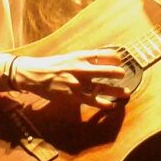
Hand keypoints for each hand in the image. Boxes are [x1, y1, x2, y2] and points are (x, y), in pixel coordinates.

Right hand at [10, 50, 127, 109]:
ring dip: (117, 91)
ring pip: (103, 87)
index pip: (104, 54)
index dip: (115, 57)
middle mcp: (81, 69)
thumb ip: (84, 59)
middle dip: (119, 73)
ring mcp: (79, 83)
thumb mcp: (69, 56)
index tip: (120, 59)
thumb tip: (101, 60)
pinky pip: (93, 101)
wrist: (35, 74)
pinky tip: (111, 105)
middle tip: (123, 75)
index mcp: (80, 56)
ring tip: (126, 92)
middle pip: (108, 70)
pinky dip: (104, 104)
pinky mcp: (74, 96)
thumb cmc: (52, 65)